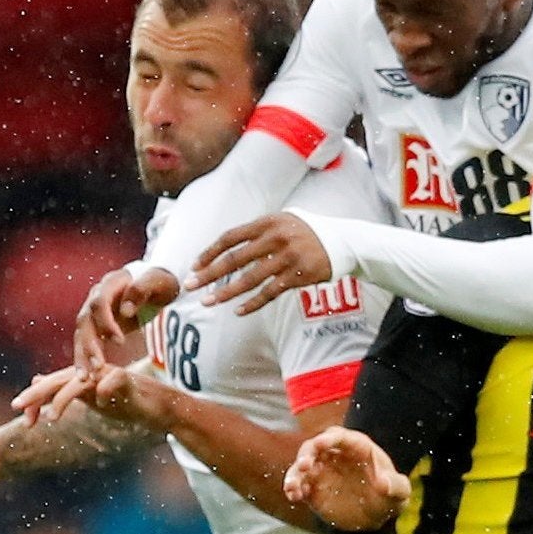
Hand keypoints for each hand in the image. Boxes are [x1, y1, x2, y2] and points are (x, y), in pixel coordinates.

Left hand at [11, 364, 174, 430]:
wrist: (159, 406)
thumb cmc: (126, 403)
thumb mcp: (90, 398)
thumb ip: (65, 390)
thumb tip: (37, 380)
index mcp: (82, 377)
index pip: (52, 385)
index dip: (35, 400)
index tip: (23, 421)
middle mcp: (92, 372)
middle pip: (59, 380)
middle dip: (36, 394)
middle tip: (16, 406)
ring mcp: (109, 374)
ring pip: (80, 382)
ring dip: (63, 399)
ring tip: (51, 419)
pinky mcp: (126, 379)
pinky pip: (110, 384)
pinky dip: (103, 394)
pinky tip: (102, 405)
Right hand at [73, 267, 178, 376]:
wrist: (159, 286)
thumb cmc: (161, 282)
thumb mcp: (159, 282)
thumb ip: (141, 290)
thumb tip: (125, 310)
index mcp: (111, 283)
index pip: (99, 303)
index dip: (106, 323)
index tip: (120, 341)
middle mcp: (96, 297)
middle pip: (85, 321)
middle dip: (89, 345)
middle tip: (97, 367)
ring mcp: (95, 313)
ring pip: (82, 335)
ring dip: (82, 356)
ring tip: (84, 378)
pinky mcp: (97, 327)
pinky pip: (86, 343)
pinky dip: (85, 359)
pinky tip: (86, 377)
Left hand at [188, 214, 332, 314]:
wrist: (341, 241)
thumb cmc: (306, 233)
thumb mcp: (282, 222)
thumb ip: (257, 233)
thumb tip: (225, 249)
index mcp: (268, 223)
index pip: (230, 237)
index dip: (210, 252)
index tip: (194, 265)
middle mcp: (275, 238)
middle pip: (235, 259)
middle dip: (209, 274)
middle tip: (191, 285)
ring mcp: (287, 258)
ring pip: (249, 279)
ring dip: (226, 293)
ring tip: (209, 302)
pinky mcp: (298, 276)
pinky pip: (270, 293)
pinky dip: (253, 303)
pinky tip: (239, 311)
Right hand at [284, 426, 408, 531]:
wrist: (376, 515)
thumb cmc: (390, 496)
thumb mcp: (400, 492)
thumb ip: (395, 486)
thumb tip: (384, 483)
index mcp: (357, 447)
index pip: (340, 437)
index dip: (329, 438)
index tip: (320, 443)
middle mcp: (336, 454)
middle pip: (315, 446)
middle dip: (307, 453)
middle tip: (303, 466)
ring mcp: (322, 470)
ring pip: (302, 465)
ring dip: (294, 473)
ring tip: (292, 487)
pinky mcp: (313, 487)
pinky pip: (299, 484)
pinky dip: (293, 488)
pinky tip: (294, 496)